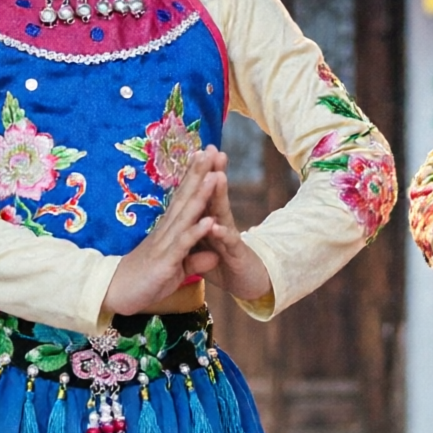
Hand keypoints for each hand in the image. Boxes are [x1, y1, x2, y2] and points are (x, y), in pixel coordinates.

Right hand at [102, 148, 224, 316]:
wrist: (114, 294)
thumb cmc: (145, 281)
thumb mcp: (176, 270)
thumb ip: (195, 260)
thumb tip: (214, 255)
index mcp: (168, 230)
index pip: (184, 198)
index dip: (196, 177)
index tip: (208, 157)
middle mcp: (166, 231)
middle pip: (185, 197)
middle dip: (199, 174)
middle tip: (211, 150)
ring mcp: (165, 244)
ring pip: (186, 215)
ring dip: (200, 195)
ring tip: (214, 175)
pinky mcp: (165, 261)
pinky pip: (183, 244)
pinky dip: (196, 232)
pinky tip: (209, 220)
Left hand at [194, 152, 272, 303]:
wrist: (248, 283)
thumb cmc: (224, 261)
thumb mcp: (204, 242)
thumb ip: (196, 227)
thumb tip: (184, 211)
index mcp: (209, 220)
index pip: (202, 193)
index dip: (197, 175)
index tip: (193, 151)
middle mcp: (221, 223)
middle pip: (215, 195)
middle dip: (212, 172)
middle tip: (211, 149)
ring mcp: (230, 237)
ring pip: (224, 213)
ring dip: (220, 195)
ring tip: (217, 176)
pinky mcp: (236, 255)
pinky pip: (229, 243)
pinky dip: (222, 234)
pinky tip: (216, 225)